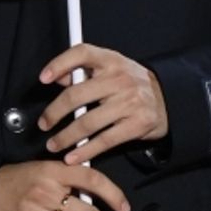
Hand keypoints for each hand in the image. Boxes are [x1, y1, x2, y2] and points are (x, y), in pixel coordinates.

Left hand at [37, 44, 167, 162]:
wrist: (167, 99)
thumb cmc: (129, 85)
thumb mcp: (111, 69)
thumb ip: (83, 72)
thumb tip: (57, 79)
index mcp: (111, 60)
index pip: (82, 53)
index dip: (60, 64)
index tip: (43, 78)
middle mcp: (120, 79)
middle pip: (76, 95)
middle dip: (54, 113)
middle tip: (44, 124)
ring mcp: (130, 102)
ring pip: (87, 122)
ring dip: (65, 137)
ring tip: (53, 145)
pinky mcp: (137, 124)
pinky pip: (104, 141)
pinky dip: (85, 151)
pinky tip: (72, 157)